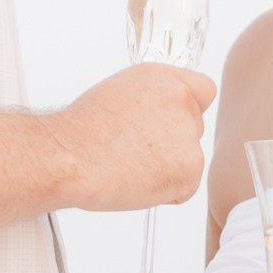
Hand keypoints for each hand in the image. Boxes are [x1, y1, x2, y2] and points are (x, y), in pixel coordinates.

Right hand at [55, 65, 215, 213]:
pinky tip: (136, 182)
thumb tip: (155, 119)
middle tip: (138, 153)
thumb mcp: (118, 94)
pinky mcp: (189, 167)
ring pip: (189, 160)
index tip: (172, 125)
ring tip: (130, 167)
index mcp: (163, 79)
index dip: (188, 110)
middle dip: (174, 144)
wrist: (70, 156)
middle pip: (195, 128)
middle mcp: (181, 100)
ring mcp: (188, 134)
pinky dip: (165, 193)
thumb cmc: (81, 131)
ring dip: (168, 169)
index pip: (203, 90)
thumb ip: (149, 101)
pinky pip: (185, 188)